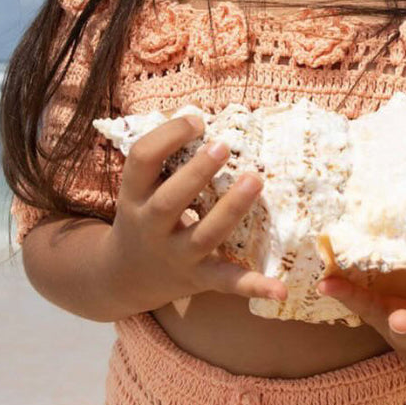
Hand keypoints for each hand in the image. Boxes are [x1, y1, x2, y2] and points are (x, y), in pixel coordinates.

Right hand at [99, 113, 288, 314]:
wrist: (124, 278)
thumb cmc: (144, 216)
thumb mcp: (139, 189)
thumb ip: (164, 160)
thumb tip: (200, 115)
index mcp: (133, 197)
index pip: (141, 160)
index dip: (167, 136)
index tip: (197, 120)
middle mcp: (150, 227)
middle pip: (171, 200)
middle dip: (196, 172)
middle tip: (224, 146)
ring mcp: (176, 255)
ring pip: (204, 235)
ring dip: (230, 209)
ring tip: (255, 180)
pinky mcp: (199, 279)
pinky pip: (228, 283)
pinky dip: (254, 286)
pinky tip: (281, 288)